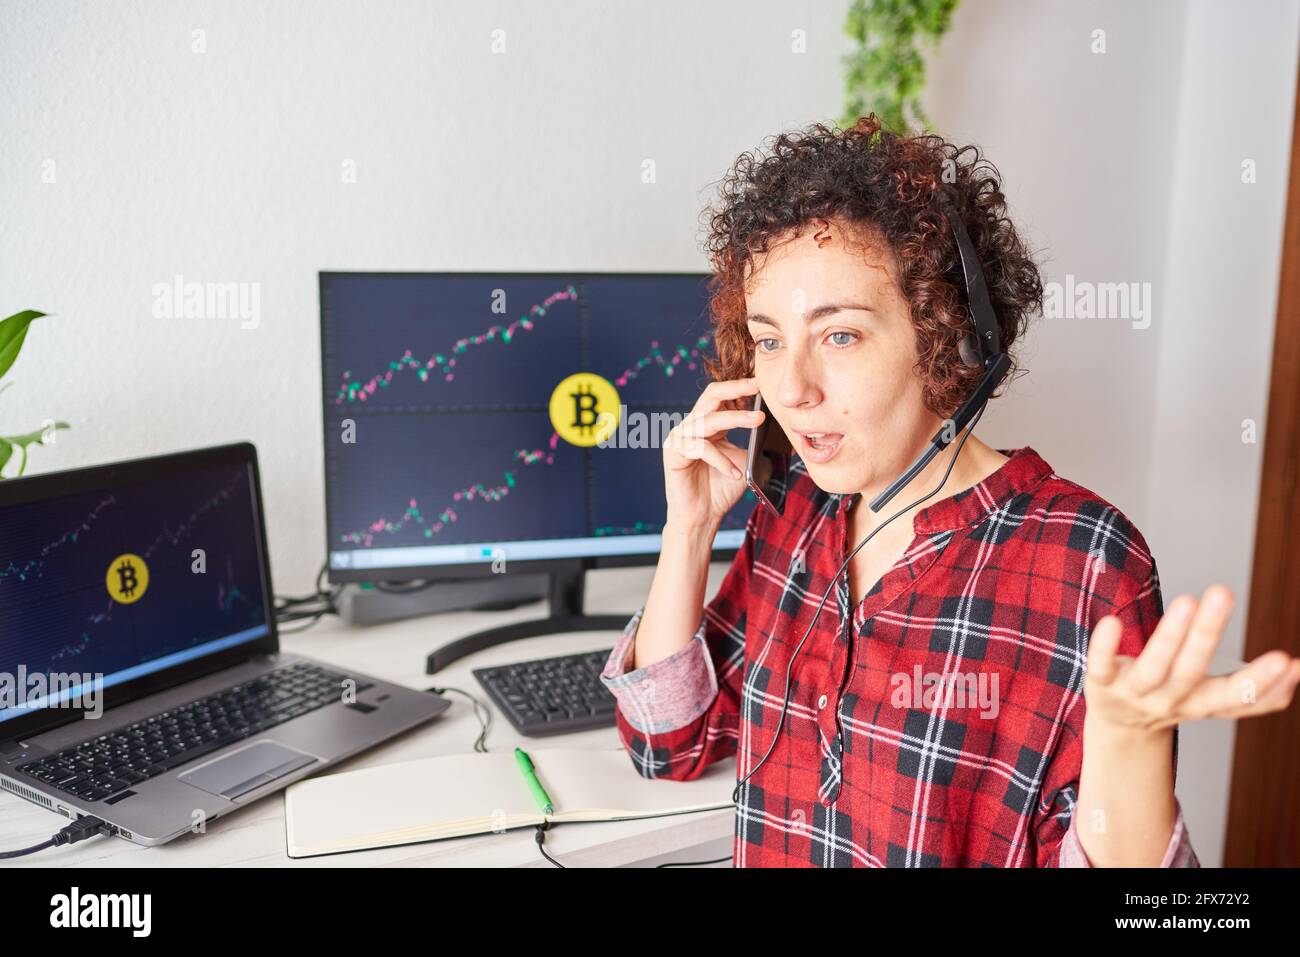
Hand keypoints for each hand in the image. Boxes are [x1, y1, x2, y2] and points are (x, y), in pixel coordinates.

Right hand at [662, 377, 762, 530]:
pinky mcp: (674, 453)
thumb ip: (751, 442)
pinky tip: (735, 473)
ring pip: (709, 420)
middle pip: (711, 396)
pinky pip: (701, 448)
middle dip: (736, 389)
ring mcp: (680, 438)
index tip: (762, 383)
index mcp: (706, 425)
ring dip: (736, 418)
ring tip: (758, 420)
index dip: (740, 388)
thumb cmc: (721, 490)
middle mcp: (691, 427)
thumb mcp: (743, 461)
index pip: (721, 397)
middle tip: (758, 387)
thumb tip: (774, 425)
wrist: (702, 518)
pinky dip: (721, 460)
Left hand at [1084, 584, 1299, 733]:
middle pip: (1190, 671)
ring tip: (1187, 599)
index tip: (1286, 660)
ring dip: (1169, 635)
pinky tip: (1110, 622)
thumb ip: (1253, 691)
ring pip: (1153, 667)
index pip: (1233, 696)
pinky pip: (1101, 667)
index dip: (1259, 683)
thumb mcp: (1213, 700)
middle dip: (1207, 635)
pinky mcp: (1101, 685)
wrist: (1118, 728)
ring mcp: (1134, 694)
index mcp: (1202, 703)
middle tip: (1223, 592)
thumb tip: (1299, 669)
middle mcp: (1169, 701)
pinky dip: (1104, 647)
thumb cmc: (1171, 700)